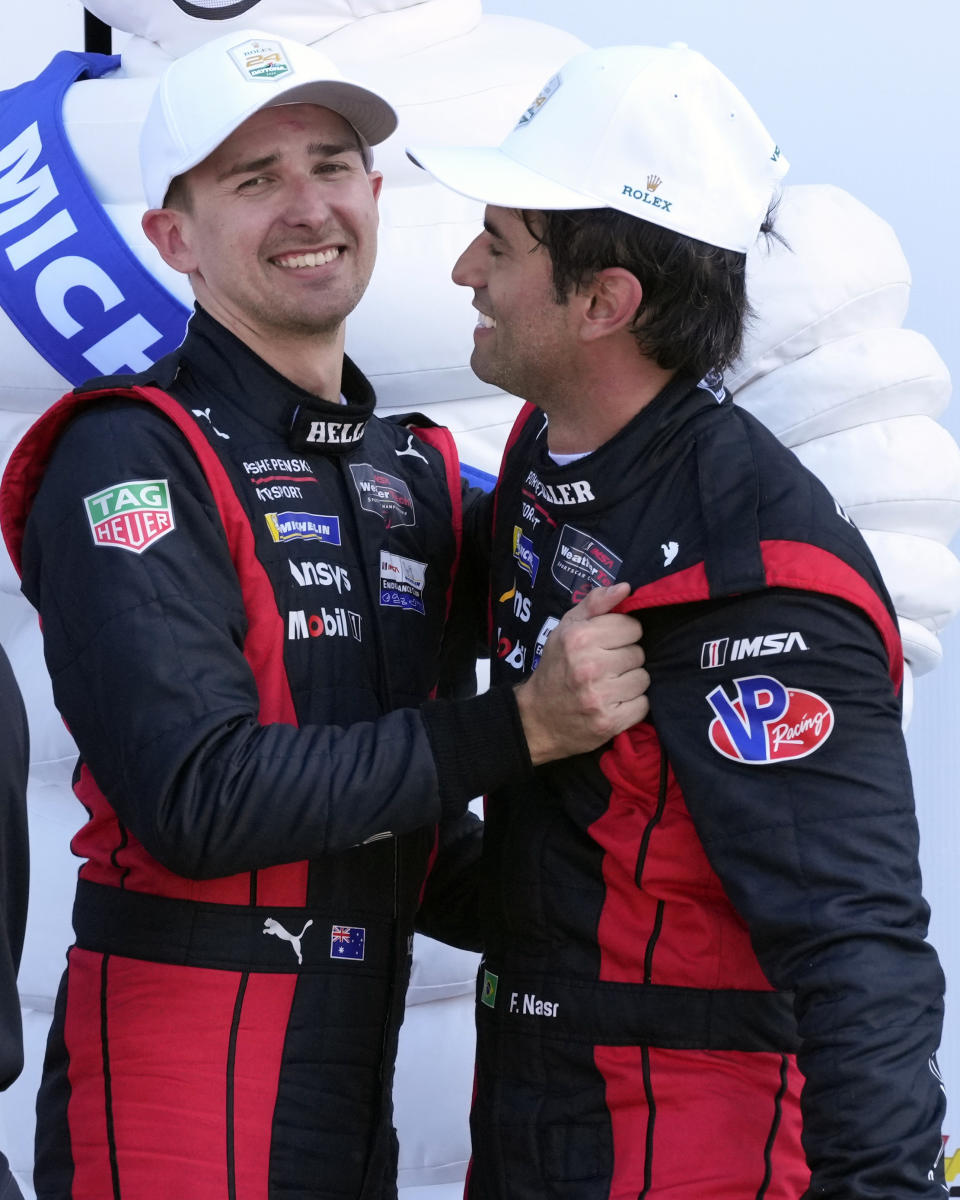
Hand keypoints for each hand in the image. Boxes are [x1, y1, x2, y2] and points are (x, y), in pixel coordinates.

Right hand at [514, 582, 648, 765]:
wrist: (537, 718)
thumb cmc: (556, 667)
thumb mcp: (566, 628)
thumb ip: (595, 603)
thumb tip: (626, 588)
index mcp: (579, 638)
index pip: (632, 627)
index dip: (622, 635)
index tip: (608, 645)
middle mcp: (589, 666)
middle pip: (639, 654)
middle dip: (625, 659)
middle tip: (606, 668)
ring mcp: (599, 697)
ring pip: (643, 679)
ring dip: (630, 683)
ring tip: (610, 685)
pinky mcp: (609, 722)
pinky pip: (643, 705)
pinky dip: (632, 705)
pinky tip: (613, 703)